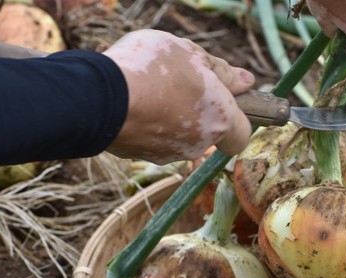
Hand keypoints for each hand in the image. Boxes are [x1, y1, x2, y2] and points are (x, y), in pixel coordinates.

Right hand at [103, 29, 254, 163]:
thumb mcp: (192, 55)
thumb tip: (246, 82)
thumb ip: (221, 71)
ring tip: (146, 84)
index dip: (236, 120)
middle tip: (176, 80)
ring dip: (167, 112)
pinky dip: (143, 120)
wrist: (99, 97)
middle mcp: (198, 144)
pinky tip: (128, 98)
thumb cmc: (151, 69)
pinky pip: (148, 135)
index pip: (241, 136)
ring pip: (175, 132)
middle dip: (195, 108)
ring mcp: (168, 153)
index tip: (222, 99)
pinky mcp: (139, 155)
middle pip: (205, 130)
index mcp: (219, 120)